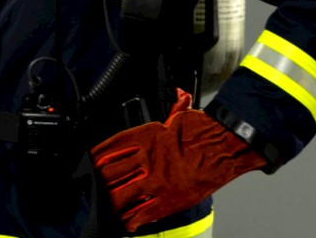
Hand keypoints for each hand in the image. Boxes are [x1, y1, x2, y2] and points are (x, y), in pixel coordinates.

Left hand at [91, 90, 265, 231]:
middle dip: (101, 181)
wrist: (224, 146)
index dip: (98, 157)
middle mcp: (145, 159)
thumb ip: (173, 107)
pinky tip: (127, 222)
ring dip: (112, 201)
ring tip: (107, 205)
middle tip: (96, 186)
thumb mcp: (181, 115)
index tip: (91, 162)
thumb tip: (178, 94)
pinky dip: (131, 220)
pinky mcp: (167, 200)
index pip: (111, 147)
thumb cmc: (204, 131)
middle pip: (111, 173)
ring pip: (120, 195)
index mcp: (145, 137)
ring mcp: (155, 181)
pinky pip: (141, 213)